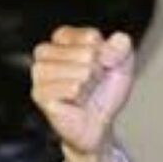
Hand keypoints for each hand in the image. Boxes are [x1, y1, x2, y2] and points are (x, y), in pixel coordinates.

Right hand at [31, 26, 134, 156]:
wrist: (98, 124)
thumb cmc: (104, 92)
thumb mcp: (122, 66)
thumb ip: (123, 48)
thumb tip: (115, 42)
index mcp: (63, 38)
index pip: (91, 36)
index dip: (106, 56)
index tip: (100, 67)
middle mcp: (46, 52)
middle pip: (87, 53)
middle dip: (98, 72)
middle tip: (91, 84)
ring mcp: (40, 73)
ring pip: (80, 71)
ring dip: (90, 85)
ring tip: (84, 92)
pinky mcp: (39, 94)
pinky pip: (71, 89)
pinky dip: (81, 97)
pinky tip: (76, 101)